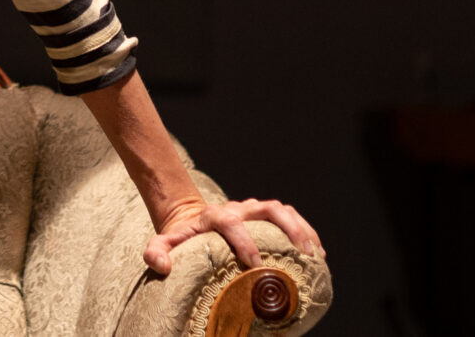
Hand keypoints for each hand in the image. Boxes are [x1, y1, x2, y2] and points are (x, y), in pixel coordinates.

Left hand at [144, 195, 323, 275]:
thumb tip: (160, 265)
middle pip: (267, 208)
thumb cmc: (181, 238)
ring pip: (282, 210)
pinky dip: (306, 230)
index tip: (255, 264)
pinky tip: (318, 253)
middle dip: (287, 229)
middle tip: (302, 254)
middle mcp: (237, 208)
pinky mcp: (264, 216)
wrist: (190, 219)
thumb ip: (156, 251)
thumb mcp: (163, 243)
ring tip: (315, 254)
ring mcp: (253, 210)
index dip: (244, 241)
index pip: (231, 221)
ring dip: (302, 228)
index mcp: (214, 215)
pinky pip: (290, 217)